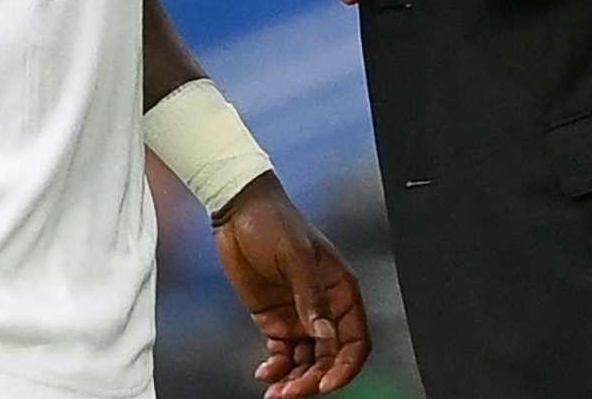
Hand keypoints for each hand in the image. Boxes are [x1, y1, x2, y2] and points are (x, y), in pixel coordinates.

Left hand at [213, 176, 371, 398]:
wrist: (236, 210)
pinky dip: (275, 368)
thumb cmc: (274, 221)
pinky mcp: (274, 319)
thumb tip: (324, 333)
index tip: (325, 384)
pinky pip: (281, 354)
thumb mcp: (294, 255)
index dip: (345, 366)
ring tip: (275, 393)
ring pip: (306, 361)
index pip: (355, 340)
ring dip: (294, 380)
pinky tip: (264, 374)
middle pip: (329, 358)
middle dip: (313, 379)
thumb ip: (310, 296)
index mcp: (341, 290)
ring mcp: (299, 316)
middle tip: (291, 392)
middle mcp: (324, 308)